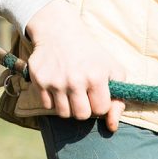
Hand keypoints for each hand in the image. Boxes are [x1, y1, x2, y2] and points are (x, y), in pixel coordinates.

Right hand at [24, 0, 126, 130]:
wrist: (59, 31)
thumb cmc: (90, 53)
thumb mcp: (112, 70)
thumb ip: (118, 100)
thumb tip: (112, 127)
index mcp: (96, 77)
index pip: (100, 110)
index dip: (99, 103)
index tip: (96, 93)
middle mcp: (75, 80)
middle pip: (81, 115)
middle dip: (83, 107)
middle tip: (82, 94)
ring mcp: (55, 81)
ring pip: (63, 113)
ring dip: (68, 105)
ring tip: (69, 90)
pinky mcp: (38, 80)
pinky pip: (47, 105)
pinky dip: (52, 99)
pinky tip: (56, 85)